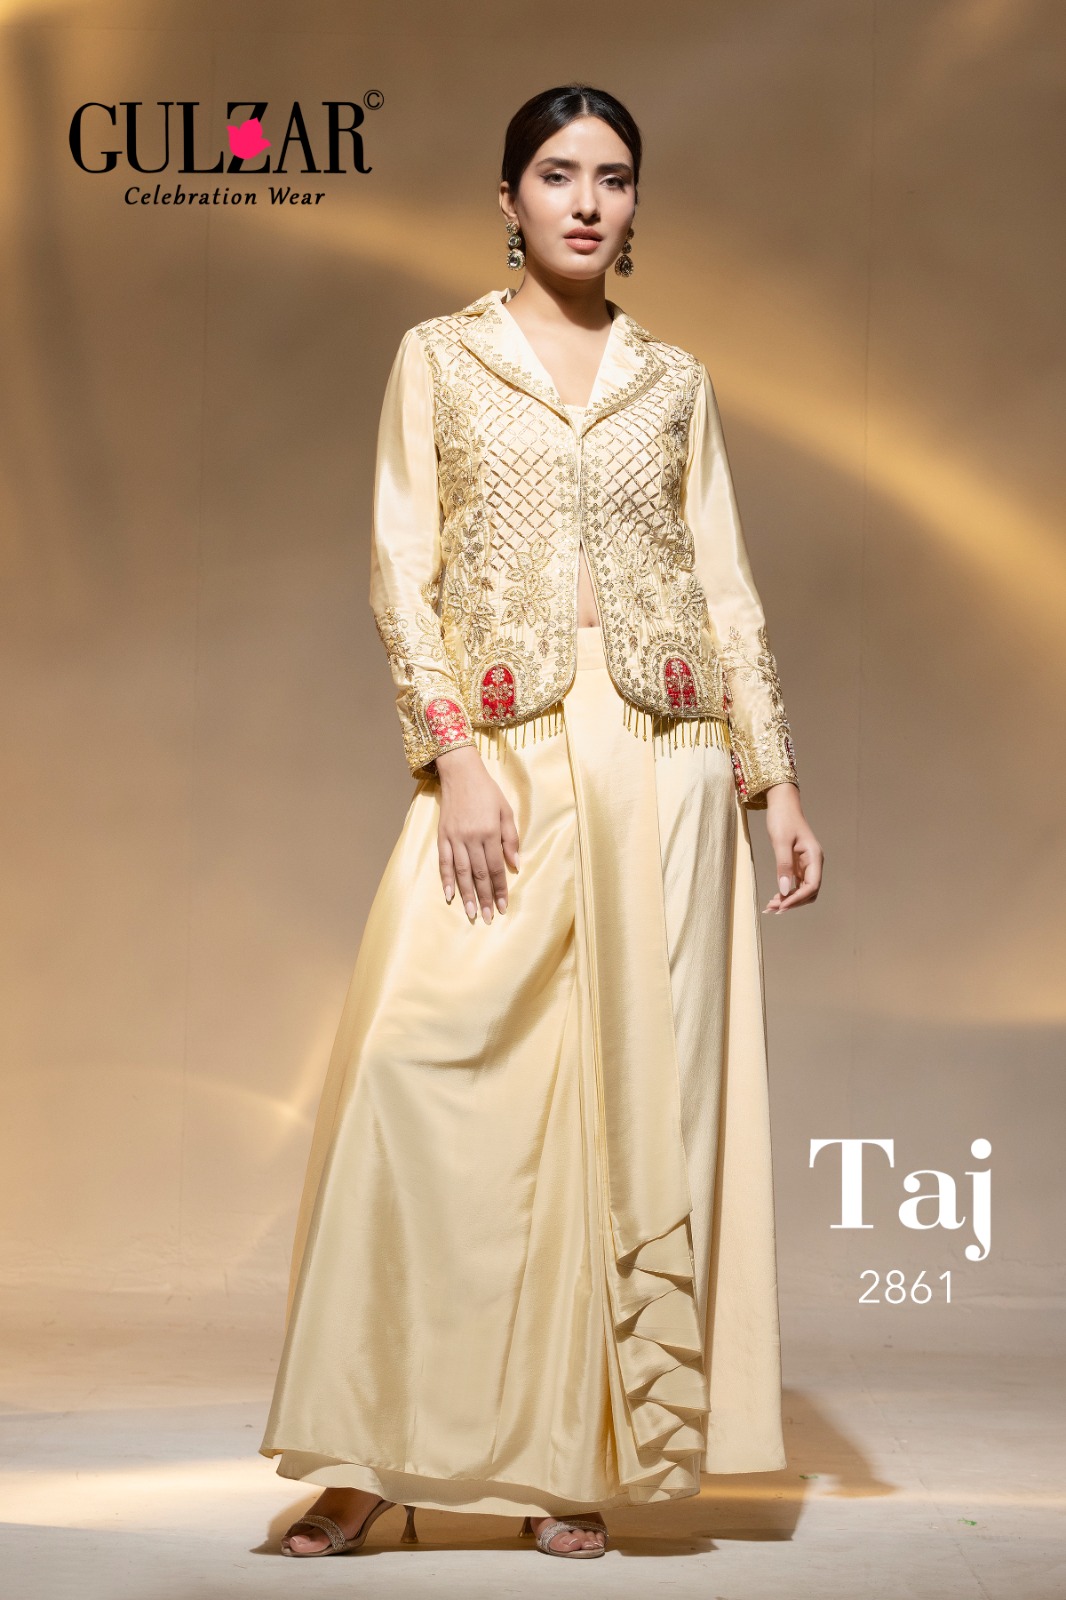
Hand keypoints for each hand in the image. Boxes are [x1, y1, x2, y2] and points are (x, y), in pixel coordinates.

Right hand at [434, 745, 520, 922]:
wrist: (460, 773)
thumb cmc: (487, 792)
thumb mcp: (506, 811)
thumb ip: (511, 838)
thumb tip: (515, 864)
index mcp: (490, 833)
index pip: (496, 868)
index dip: (500, 889)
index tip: (503, 907)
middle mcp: (472, 838)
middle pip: (479, 874)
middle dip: (485, 898)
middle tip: (487, 918)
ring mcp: (455, 838)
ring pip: (461, 872)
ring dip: (467, 894)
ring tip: (471, 913)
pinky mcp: (442, 836)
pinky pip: (443, 862)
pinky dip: (446, 879)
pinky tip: (449, 895)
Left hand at [760, 782, 822, 913]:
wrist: (782, 804)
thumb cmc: (783, 819)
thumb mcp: (781, 841)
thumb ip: (784, 866)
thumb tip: (785, 891)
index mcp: (814, 857)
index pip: (812, 886)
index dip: (797, 899)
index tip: (781, 905)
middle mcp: (813, 863)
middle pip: (809, 892)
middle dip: (793, 902)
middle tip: (772, 909)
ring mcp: (806, 864)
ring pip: (802, 890)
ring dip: (789, 900)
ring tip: (770, 906)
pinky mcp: (798, 864)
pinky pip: (796, 884)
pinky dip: (786, 892)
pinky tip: (775, 898)